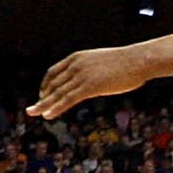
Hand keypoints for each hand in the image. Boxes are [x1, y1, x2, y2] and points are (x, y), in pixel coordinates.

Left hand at [28, 45, 150, 119]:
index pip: (54, 72)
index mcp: (77, 58)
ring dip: (44, 105)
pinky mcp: (89, 86)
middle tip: (33, 109)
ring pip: (57, 93)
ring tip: (33, 113)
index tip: (42, 95)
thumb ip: (90, 69)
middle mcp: (75, 65)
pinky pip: (68, 99)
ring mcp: (82, 75)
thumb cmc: (126, 62)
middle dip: (42, 97)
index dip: (46, 85)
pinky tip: (48, 115)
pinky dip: (56, 108)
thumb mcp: (101, 62)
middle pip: (52, 83)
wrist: (139, 60)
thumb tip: (90, 80)